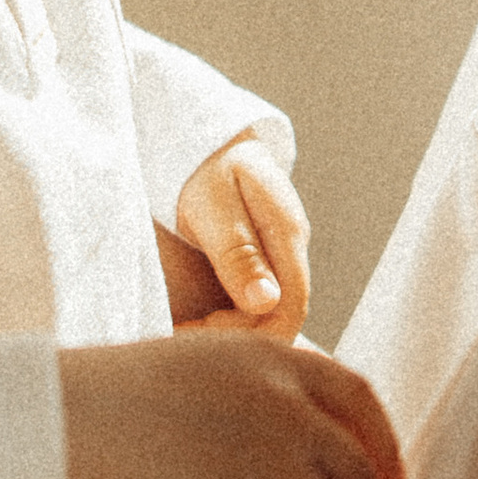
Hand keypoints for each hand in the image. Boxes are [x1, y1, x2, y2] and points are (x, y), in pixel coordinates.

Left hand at [172, 133, 309, 337]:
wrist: (205, 143)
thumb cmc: (204, 167)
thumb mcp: (213, 205)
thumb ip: (238, 252)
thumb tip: (266, 302)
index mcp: (287, 233)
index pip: (293, 306)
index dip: (254, 332)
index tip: (205, 329)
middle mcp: (291, 248)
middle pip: (282, 316)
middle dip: (237, 336)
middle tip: (185, 331)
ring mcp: (281, 254)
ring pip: (270, 313)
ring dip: (231, 331)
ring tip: (185, 328)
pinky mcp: (265, 259)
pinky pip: (257, 302)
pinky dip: (229, 318)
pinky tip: (197, 317)